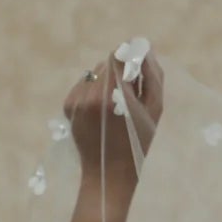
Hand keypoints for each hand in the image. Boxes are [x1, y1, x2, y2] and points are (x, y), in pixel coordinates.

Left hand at [64, 46, 164, 178]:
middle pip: (107, 64)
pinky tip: (101, 111)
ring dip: (106, 82)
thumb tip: (145, 50)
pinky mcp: (67, 105)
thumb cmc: (138, 142)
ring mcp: (76, 99)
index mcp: (113, 93)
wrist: (108, 172)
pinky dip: (93, 92)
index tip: (138, 69)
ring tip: (116, 106)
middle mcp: (91, 92)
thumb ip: (152, 76)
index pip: (119, 55)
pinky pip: (83, 86)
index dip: (131, 57)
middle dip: (120, 73)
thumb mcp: (154, 109)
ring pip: (94, 74)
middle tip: (130, 94)